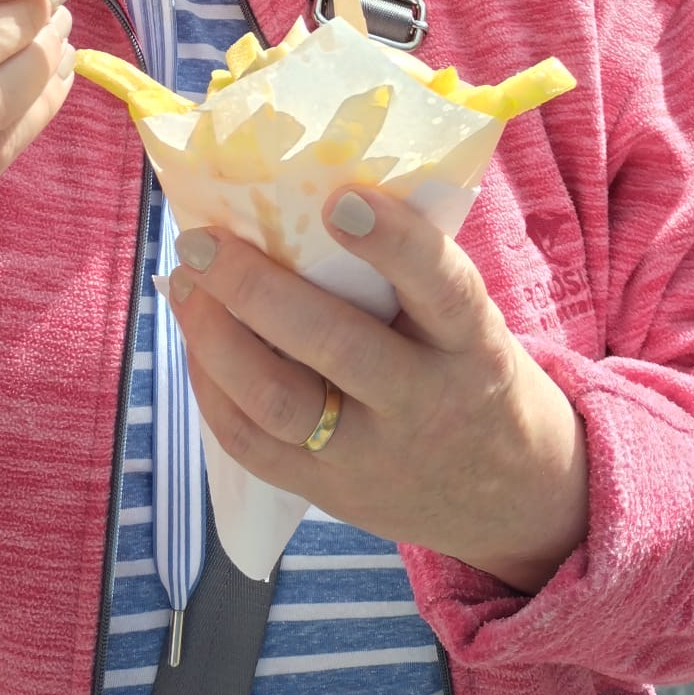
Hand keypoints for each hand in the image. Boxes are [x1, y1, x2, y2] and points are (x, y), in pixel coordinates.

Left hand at [164, 186, 589, 592]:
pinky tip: (196, 340)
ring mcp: (373, 457)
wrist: (509, 496)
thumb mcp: (469, 324)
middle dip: (255, 288)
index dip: (394, 242)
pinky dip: (211, 386)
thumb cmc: (467, 370)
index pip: (442, 287)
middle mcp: (425, 403)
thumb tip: (296, 198)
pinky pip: (252, 444)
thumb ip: (408, 276)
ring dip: (215, 336)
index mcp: (472, 344)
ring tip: (184, 283)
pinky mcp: (328, 494)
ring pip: (278, 401)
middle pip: (335, 346)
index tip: (340, 198)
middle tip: (201, 241)